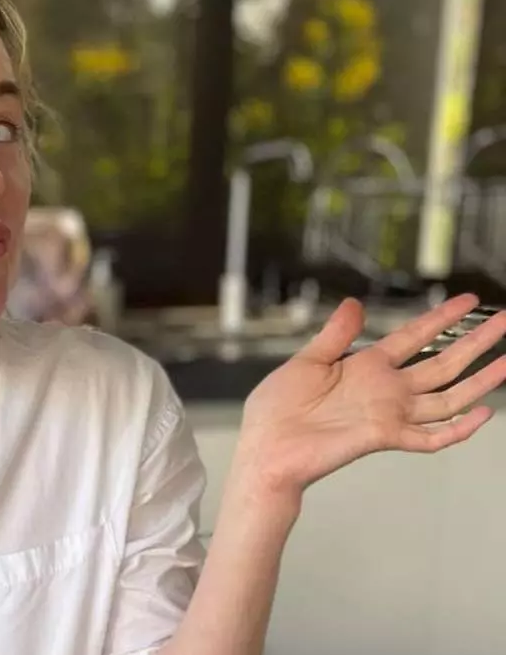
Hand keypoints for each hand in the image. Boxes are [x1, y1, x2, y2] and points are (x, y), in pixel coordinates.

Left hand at [235, 293, 505, 501]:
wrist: (265, 447)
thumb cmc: (277, 409)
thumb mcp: (306, 361)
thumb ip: (335, 335)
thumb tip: (355, 304)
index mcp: (366, 365)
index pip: (414, 336)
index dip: (441, 318)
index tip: (468, 300)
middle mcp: (385, 389)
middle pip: (442, 362)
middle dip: (475, 342)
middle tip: (505, 320)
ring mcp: (389, 414)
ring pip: (447, 397)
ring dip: (480, 381)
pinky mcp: (384, 437)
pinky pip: (430, 437)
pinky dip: (457, 428)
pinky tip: (482, 413)